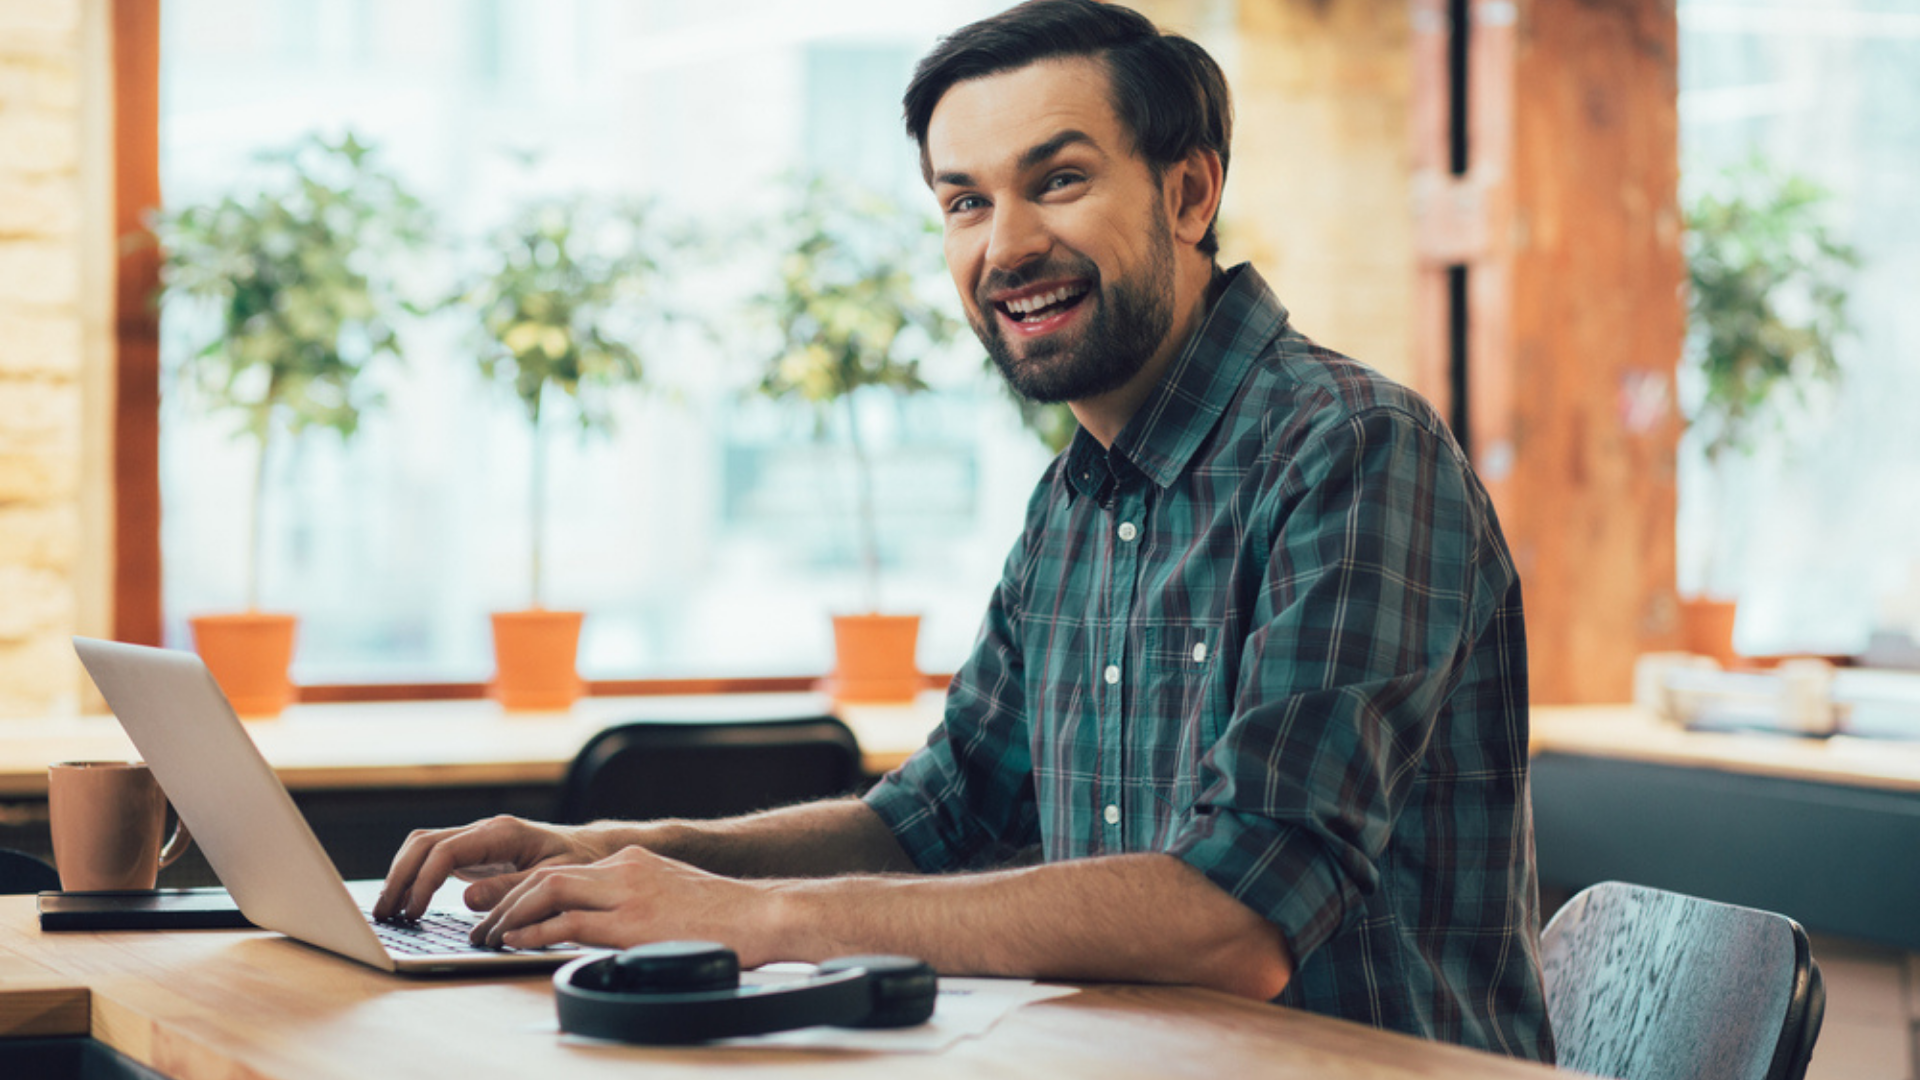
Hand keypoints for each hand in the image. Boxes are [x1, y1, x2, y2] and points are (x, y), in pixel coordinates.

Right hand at [373, 815, 606, 922]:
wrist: (589, 850)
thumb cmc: (578, 864)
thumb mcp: (554, 878)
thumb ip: (511, 889)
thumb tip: (467, 900)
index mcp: (502, 833)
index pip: (446, 851)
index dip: (423, 882)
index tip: (413, 912)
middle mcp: (484, 830)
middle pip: (424, 844)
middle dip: (399, 877)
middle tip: (384, 914)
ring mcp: (477, 839)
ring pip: (424, 847)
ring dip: (401, 875)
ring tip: (388, 910)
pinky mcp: (474, 852)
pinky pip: (434, 857)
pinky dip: (415, 876)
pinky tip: (406, 901)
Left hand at [470, 845, 773, 958]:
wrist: (763, 914)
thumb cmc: (726, 917)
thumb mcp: (672, 896)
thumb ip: (635, 904)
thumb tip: (606, 928)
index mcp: (633, 861)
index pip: (564, 870)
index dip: (524, 889)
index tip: (501, 909)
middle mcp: (625, 868)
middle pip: (547, 875)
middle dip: (507, 900)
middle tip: (482, 924)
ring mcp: (628, 892)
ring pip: (549, 891)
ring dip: (511, 915)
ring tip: (490, 936)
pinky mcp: (633, 921)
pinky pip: (569, 923)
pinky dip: (535, 932)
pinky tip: (517, 943)